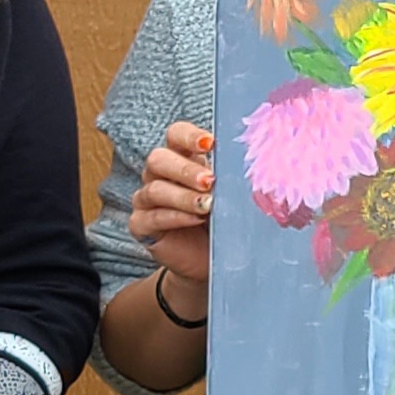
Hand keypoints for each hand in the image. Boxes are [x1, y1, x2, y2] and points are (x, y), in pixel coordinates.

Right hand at [124, 119, 215, 294]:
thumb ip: (232, 177)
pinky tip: (195, 220)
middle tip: (209, 180)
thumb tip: (253, 163)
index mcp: (182, 158)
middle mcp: (159, 175)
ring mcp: (147, 199)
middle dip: (185, 169)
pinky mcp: (141, 225)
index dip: (189, 136)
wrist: (211, 259)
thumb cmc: (222, 221)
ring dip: (184, 196)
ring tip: (207, 206)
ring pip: (155, 189)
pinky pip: (152, 216)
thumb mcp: (230, 194)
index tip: (210, 144)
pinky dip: (175, 217)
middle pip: (158, 159)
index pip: (176, 135)